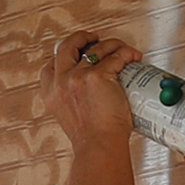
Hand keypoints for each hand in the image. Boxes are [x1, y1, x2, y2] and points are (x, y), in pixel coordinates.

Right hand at [39, 32, 134, 152]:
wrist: (99, 147)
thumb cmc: (92, 140)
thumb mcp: (71, 118)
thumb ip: (74, 102)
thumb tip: (92, 94)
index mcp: (52, 93)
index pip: (50, 64)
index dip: (64, 55)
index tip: (76, 54)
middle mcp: (61, 81)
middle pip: (67, 45)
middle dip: (82, 37)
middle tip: (95, 39)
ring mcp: (78, 76)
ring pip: (96, 48)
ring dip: (112, 44)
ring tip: (122, 49)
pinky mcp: (98, 76)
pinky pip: (116, 56)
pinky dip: (127, 52)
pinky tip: (133, 56)